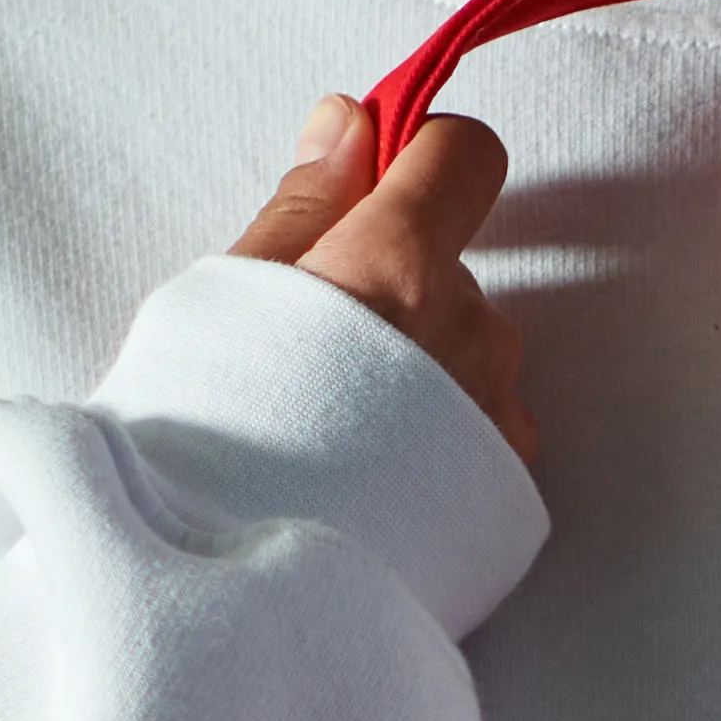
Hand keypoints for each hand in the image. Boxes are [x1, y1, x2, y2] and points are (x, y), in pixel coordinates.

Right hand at [226, 97, 530, 461]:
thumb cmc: (212, 441)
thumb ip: (306, 202)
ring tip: (334, 429)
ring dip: (418, 368)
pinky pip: (481, 426)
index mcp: (400, 270)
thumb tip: (351, 121)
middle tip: (309, 351)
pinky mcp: (508, 490)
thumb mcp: (229, 297)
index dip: (423, 157)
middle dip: (396, 288)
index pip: (463, 158)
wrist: (245, 600)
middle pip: (454, 269)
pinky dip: (437, 435)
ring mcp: (499, 415)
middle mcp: (472, 334)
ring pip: (468, 353)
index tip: (376, 179)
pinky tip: (371, 474)